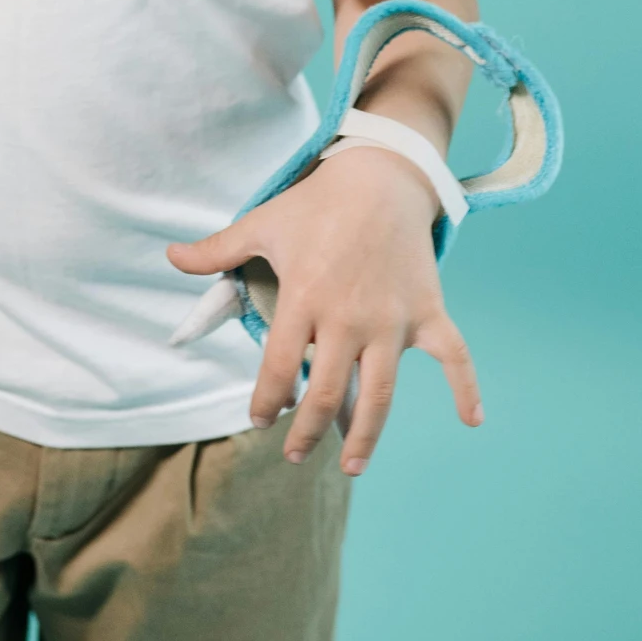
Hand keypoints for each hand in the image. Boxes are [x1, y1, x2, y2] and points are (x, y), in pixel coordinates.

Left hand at [167, 146, 482, 476]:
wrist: (380, 175)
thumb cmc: (316, 203)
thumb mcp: (262, 223)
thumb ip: (217, 250)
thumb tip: (169, 256)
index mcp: (305, 298)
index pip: (280, 368)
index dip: (267, 400)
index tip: (259, 420)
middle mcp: (349, 318)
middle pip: (327, 393)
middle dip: (308, 430)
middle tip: (296, 454)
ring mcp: (392, 319)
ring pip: (380, 393)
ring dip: (366, 434)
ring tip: (352, 465)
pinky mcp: (427, 312)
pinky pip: (454, 356)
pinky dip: (466, 389)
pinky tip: (471, 421)